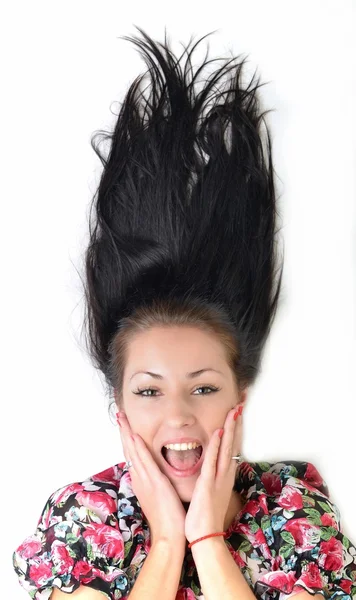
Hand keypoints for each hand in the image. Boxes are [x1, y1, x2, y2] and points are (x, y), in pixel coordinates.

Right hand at [117, 411, 186, 548]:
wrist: (168, 535)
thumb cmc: (166, 517)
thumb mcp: (156, 495)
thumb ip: (152, 482)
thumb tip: (151, 473)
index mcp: (141, 480)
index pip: (132, 454)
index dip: (128, 438)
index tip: (124, 424)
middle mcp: (139, 478)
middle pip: (128, 449)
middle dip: (123, 431)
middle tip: (119, 414)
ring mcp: (145, 479)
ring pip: (133, 452)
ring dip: (128, 434)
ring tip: (122, 419)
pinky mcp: (155, 482)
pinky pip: (146, 461)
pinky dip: (139, 448)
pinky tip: (135, 436)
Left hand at [184, 403, 243, 543]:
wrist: (205, 537)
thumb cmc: (205, 516)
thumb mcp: (212, 492)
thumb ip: (213, 478)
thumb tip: (212, 468)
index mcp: (224, 476)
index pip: (231, 447)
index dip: (235, 430)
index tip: (237, 412)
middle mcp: (225, 474)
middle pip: (233, 444)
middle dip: (237, 423)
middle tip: (241, 403)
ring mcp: (218, 478)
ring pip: (226, 448)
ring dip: (230, 429)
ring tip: (234, 411)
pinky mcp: (207, 484)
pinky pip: (212, 461)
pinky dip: (216, 446)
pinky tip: (218, 432)